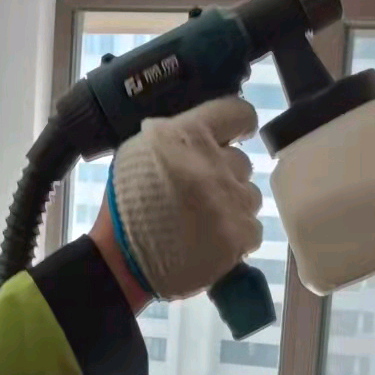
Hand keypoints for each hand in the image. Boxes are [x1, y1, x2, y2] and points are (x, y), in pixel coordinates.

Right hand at [100, 96, 263, 301]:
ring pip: (250, 195)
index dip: (241, 124)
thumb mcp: (137, 153)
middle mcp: (214, 163)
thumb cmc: (125, 206)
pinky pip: (252, 227)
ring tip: (205, 221)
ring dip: (232, 205)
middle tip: (202, 192)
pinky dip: (236, 234)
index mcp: (187, 135)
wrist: (122, 261)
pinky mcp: (239, 234)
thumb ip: (175, 138)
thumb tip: (207, 134)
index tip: (239, 134)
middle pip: (242, 160)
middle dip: (226, 175)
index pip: (237, 113)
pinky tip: (212, 240)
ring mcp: (231, 200)